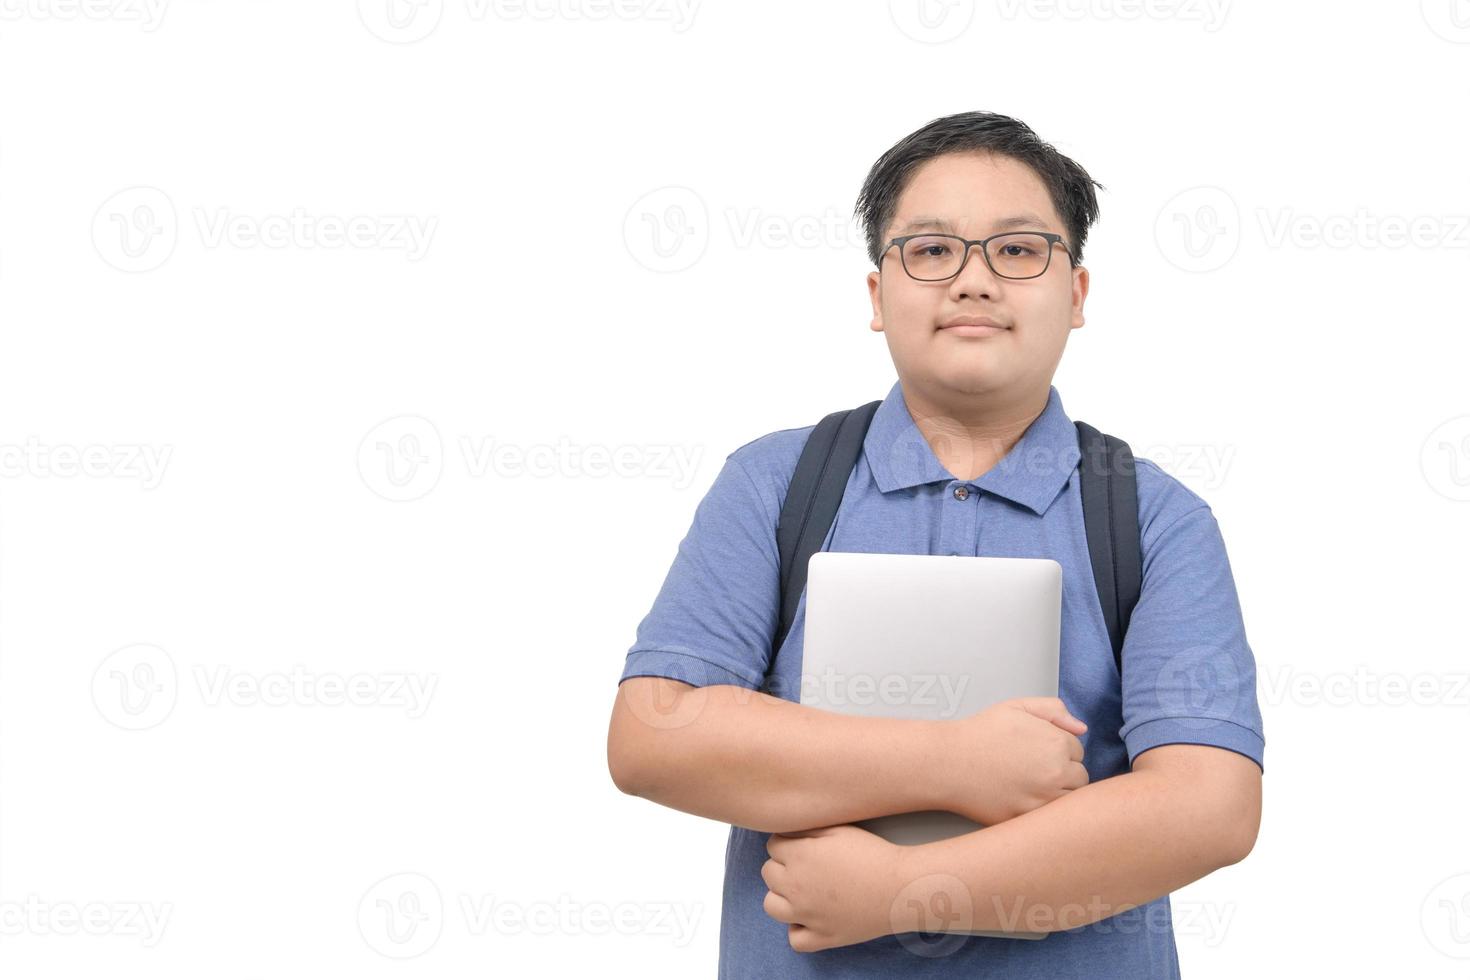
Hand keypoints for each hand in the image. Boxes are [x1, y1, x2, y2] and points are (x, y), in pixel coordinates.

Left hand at [761, 824, 902, 951]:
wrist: (899, 887)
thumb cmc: (872, 853)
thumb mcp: (838, 829)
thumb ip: (807, 829)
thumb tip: (786, 832)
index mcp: (799, 856)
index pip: (773, 846)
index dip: (787, 843)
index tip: (803, 845)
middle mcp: (796, 887)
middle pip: (768, 873)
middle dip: (782, 866)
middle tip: (806, 865)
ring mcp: (807, 915)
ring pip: (771, 906)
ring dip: (781, 896)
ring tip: (801, 891)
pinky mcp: (822, 937)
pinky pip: (794, 939)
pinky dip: (797, 929)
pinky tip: (809, 918)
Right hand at [942, 696, 1089, 824]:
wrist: (949, 763)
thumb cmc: (980, 733)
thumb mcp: (1017, 707)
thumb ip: (1053, 710)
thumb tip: (1081, 728)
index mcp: (1056, 742)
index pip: (1078, 751)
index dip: (1059, 750)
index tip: (1039, 752)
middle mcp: (1056, 772)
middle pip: (1079, 777)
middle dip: (1063, 772)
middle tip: (1035, 769)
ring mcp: (1044, 798)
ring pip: (1070, 800)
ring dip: (1058, 793)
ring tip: (1031, 785)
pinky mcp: (1030, 818)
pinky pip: (1052, 818)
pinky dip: (1044, 810)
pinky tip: (1026, 799)